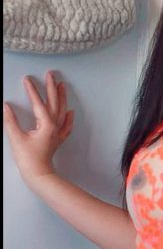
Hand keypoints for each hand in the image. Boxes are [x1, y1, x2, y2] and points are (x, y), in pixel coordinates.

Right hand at [3, 71, 74, 185]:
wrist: (39, 174)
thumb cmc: (28, 159)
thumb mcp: (16, 138)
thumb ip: (10, 121)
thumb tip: (4, 106)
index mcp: (46, 125)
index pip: (38, 103)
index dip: (32, 90)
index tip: (27, 79)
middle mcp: (54, 126)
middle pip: (54, 103)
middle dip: (52, 87)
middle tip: (51, 74)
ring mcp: (57, 133)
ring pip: (62, 111)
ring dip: (62, 97)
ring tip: (62, 85)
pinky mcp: (57, 139)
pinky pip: (66, 125)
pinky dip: (69, 117)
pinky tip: (71, 112)